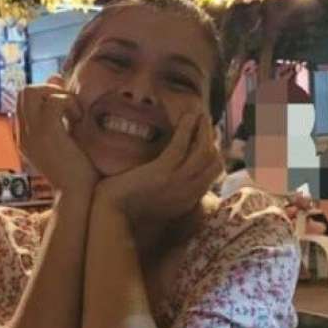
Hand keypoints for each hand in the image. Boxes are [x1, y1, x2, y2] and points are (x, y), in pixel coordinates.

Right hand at [16, 75, 98, 190]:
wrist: (77, 195)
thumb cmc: (77, 169)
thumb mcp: (65, 134)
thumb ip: (58, 110)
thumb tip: (55, 77)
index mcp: (25, 136)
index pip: (24, 100)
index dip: (46, 94)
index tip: (67, 105)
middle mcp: (23, 134)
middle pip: (24, 91)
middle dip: (49, 89)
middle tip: (69, 105)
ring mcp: (32, 134)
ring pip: (32, 91)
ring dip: (57, 94)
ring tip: (73, 112)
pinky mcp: (48, 135)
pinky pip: (53, 102)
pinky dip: (68, 103)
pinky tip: (79, 118)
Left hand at [95, 112, 222, 227]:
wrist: (112, 213)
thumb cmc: (129, 206)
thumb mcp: (159, 201)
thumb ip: (174, 189)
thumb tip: (181, 170)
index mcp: (189, 200)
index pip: (214, 174)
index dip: (215, 154)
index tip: (210, 139)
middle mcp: (189, 192)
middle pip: (214, 163)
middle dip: (213, 141)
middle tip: (206, 124)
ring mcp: (178, 182)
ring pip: (204, 152)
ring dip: (204, 130)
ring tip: (201, 115)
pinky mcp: (162, 171)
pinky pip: (181, 145)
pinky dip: (187, 128)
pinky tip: (189, 116)